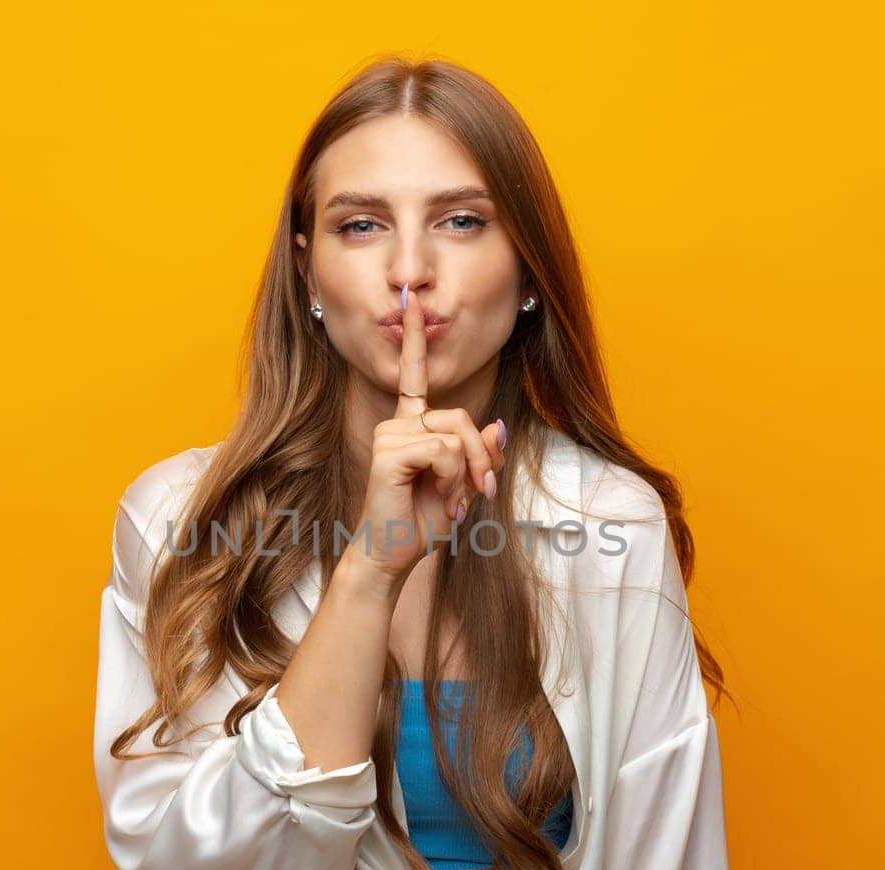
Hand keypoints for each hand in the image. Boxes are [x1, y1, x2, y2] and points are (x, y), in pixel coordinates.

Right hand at [350, 285, 505, 589]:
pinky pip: (443, 450)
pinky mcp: (388, 452)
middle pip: (461, 416)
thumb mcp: (464, 487)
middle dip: (480, 456)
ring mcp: (390, 435)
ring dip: (465, 472)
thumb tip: (496, 427)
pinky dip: (452, 478)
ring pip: (455, 433)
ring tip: (452, 501)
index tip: (412, 299)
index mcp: (412, 426)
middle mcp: (398, 424)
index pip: (415, 376)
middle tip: (479, 493)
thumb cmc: (422, 523)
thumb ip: (481, 456)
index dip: (417, 338)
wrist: (393, 555)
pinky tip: (438, 500)